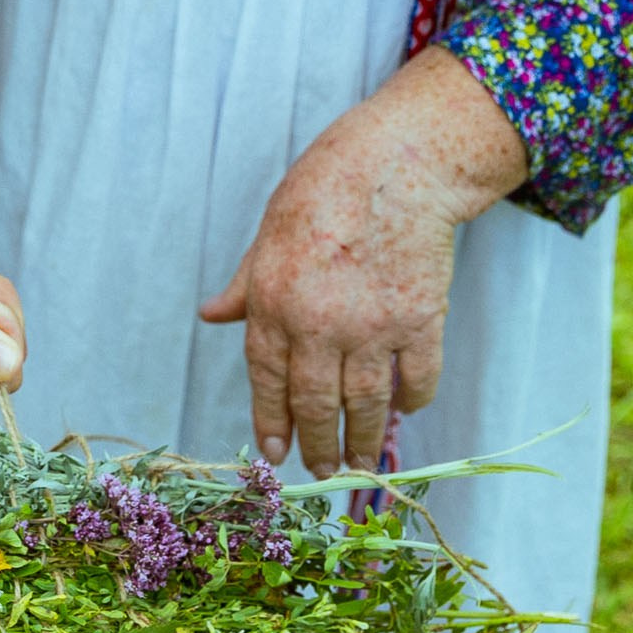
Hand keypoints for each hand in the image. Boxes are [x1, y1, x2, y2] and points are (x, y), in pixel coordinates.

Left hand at [198, 44, 525, 475]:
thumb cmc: (325, 189)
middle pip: (315, 403)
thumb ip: (245, 285)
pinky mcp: (421, 321)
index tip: (276, 454)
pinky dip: (411, 401)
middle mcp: (319, 324)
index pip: (268, 381)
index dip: (271, 423)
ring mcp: (372, 327)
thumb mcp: (268, 233)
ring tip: (362, 463)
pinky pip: (416, 379)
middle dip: (319, 444)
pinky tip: (405, 410)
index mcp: (273, 303)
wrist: (397, 162)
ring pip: (365, 404)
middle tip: (325, 470)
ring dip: (363, 439)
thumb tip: (211, 315)